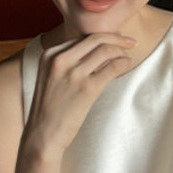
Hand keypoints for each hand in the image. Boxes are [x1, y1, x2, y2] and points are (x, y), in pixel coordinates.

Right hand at [25, 32, 135, 152]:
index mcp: (49, 55)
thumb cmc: (48, 110)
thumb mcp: (50, 78)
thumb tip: (95, 53)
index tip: (115, 39)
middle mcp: (60, 60)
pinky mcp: (87, 89)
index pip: (81, 38)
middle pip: (95, 38)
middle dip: (116, 38)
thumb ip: (66, 64)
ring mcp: (73, 74)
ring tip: (128, 58)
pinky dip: (123, 64)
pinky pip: (112, 67)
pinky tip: (126, 67)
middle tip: (130, 42)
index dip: (102, 37)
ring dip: (122, 52)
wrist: (42, 135)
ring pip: (106, 50)